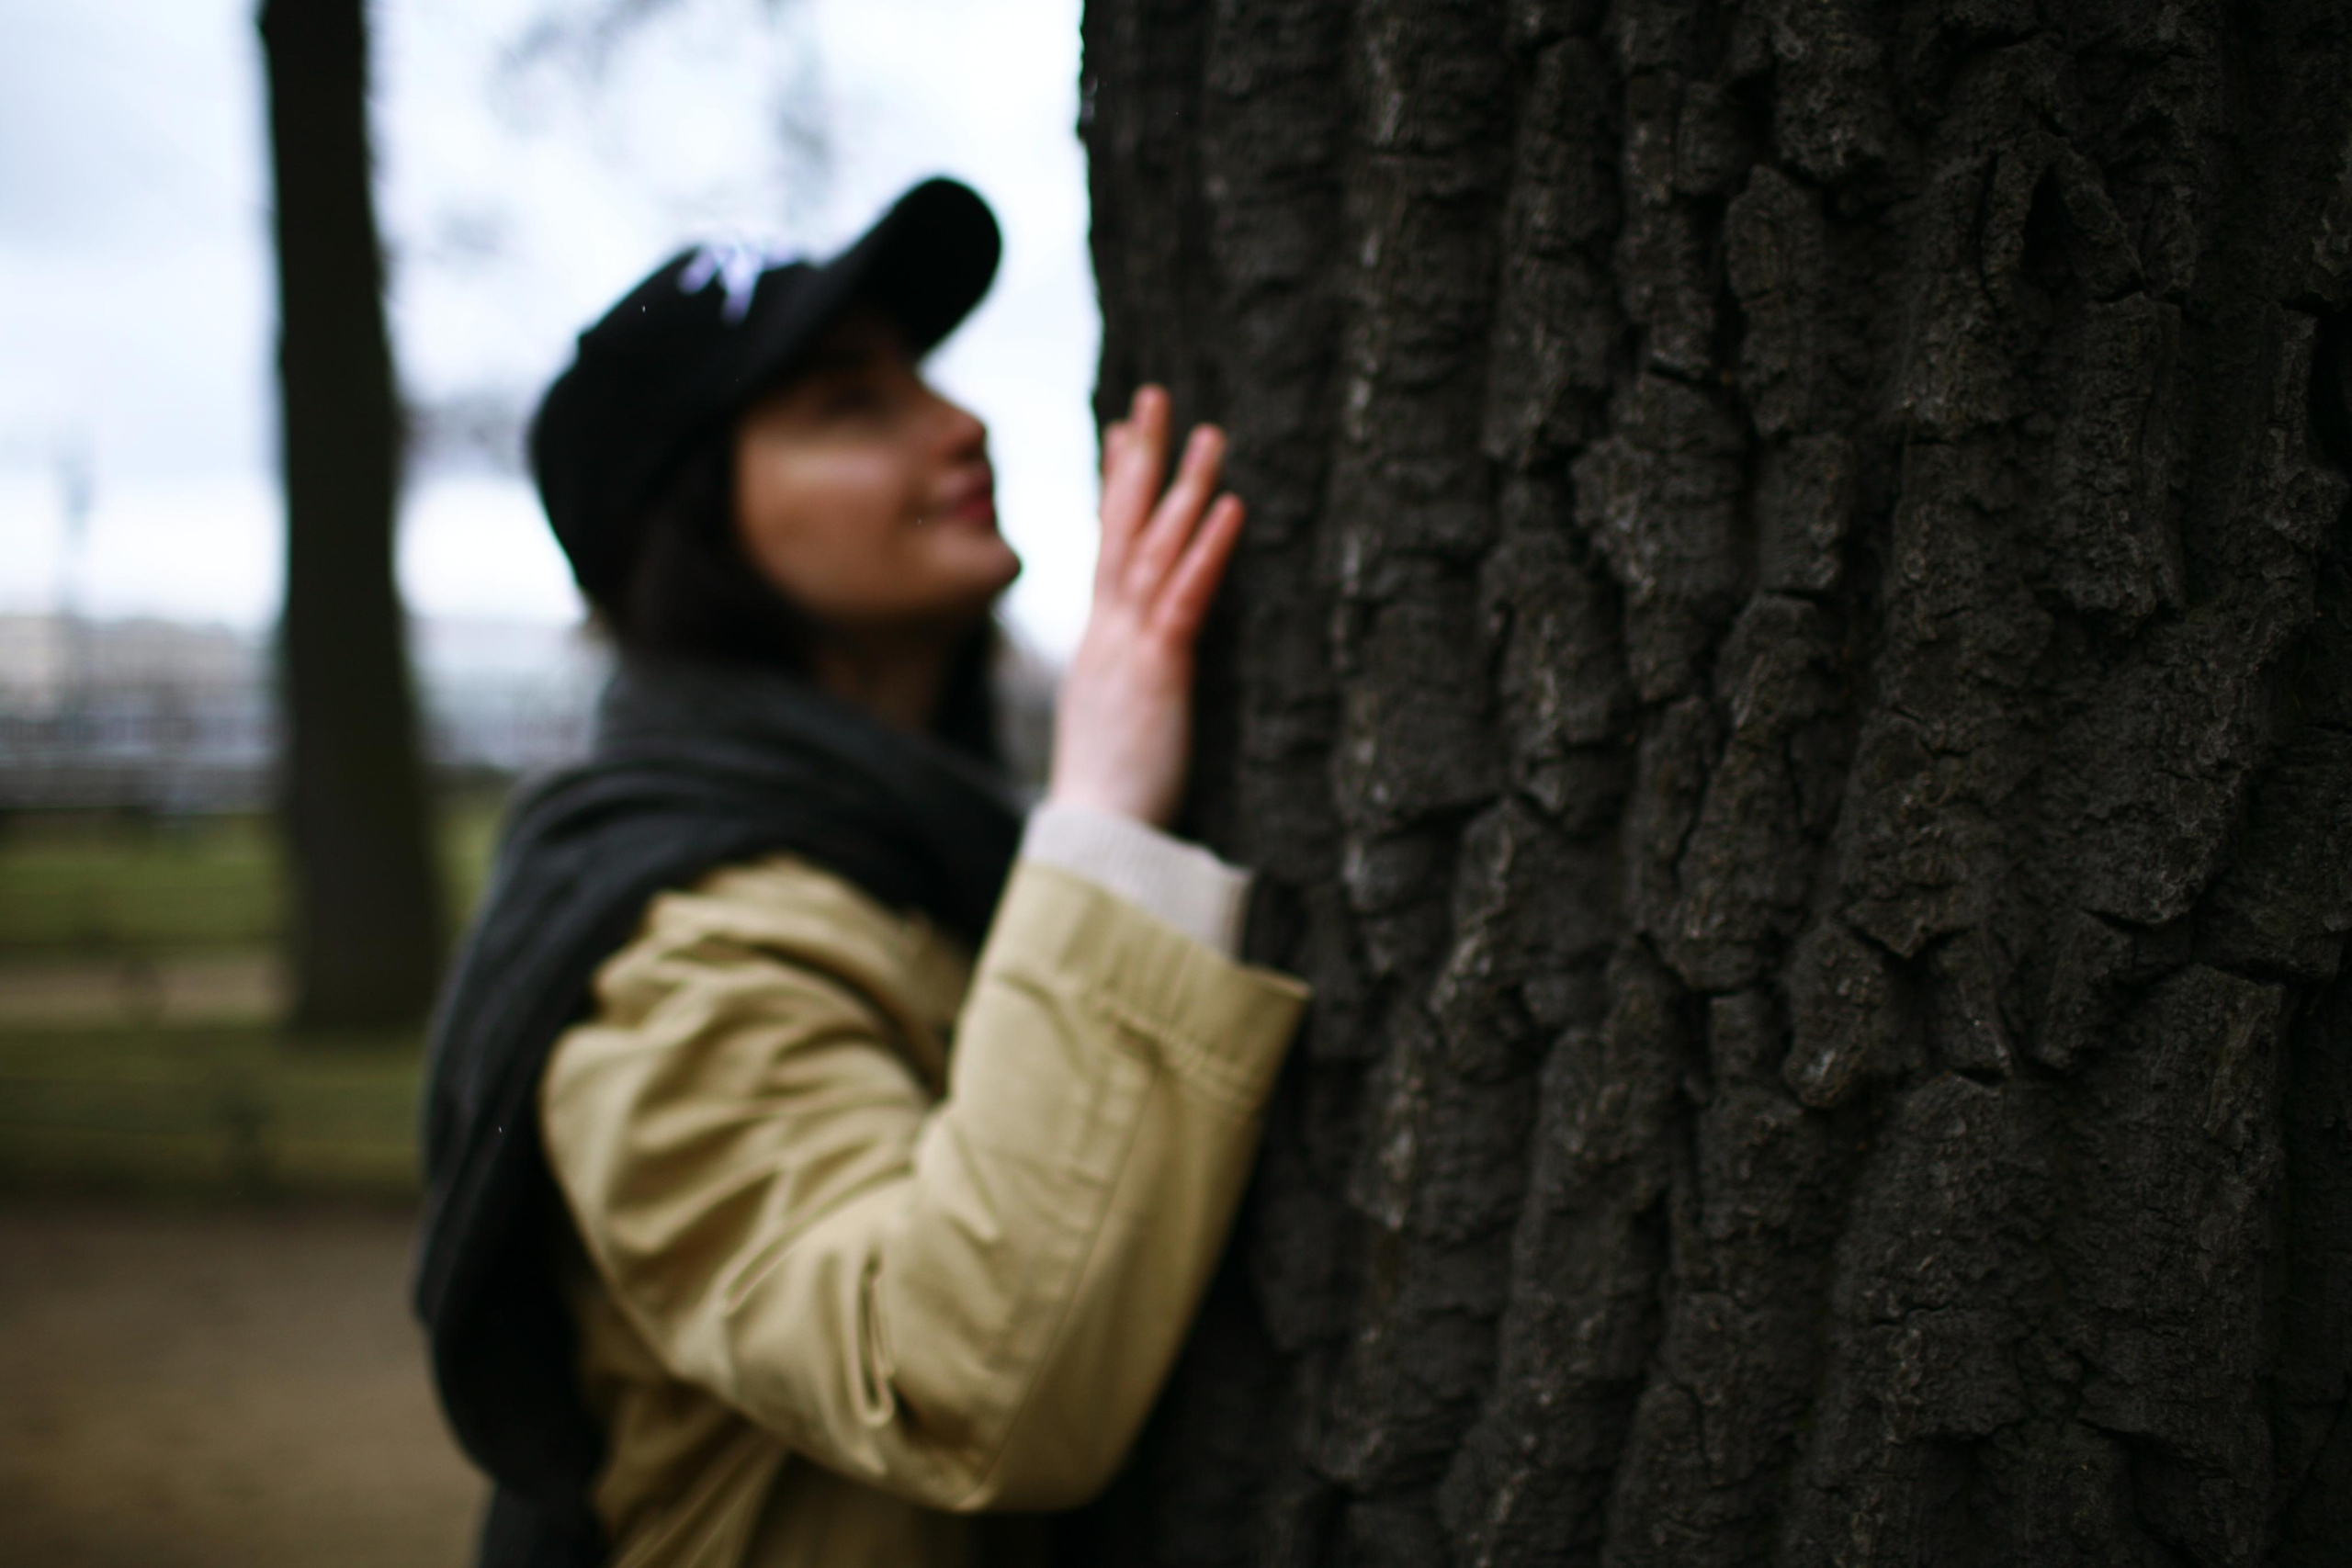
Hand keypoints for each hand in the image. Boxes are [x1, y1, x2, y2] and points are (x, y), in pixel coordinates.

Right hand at [1045, 385, 1246, 827]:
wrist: (1094, 837)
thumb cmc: (1110, 792)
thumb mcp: (1114, 719)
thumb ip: (1126, 679)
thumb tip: (1135, 661)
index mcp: (1100, 640)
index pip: (1106, 546)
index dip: (1116, 486)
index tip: (1123, 431)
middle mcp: (1108, 630)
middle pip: (1122, 526)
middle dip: (1140, 457)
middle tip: (1156, 395)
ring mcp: (1130, 646)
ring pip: (1155, 548)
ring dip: (1184, 485)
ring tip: (1210, 432)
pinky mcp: (1160, 670)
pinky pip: (1185, 596)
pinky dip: (1208, 547)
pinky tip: (1230, 504)